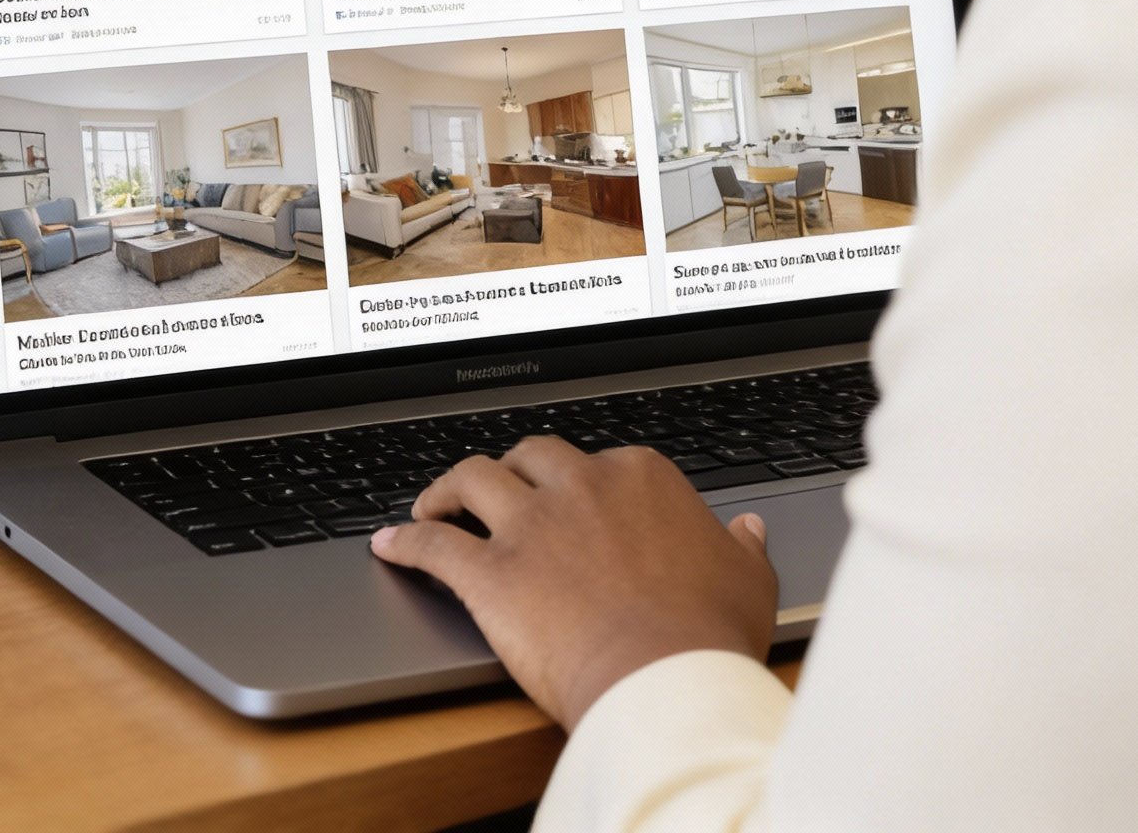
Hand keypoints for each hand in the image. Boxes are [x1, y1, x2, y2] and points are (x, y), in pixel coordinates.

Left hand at [371, 438, 779, 728]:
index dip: (582, 482)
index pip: (600, 460)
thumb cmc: (708, 636)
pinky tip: (389, 545)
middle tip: (499, 487)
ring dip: (449, 486)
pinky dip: (407, 540)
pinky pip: (433, 544)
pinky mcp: (490, 573)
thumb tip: (745, 529)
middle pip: (532, 455)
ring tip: (434, 502)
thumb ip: (742, 547)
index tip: (576, 500)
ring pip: (475, 478)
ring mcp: (532, 525)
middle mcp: (582, 485)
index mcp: (640, 477)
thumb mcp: (747, 581)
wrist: (664, 681)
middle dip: (513, 467)